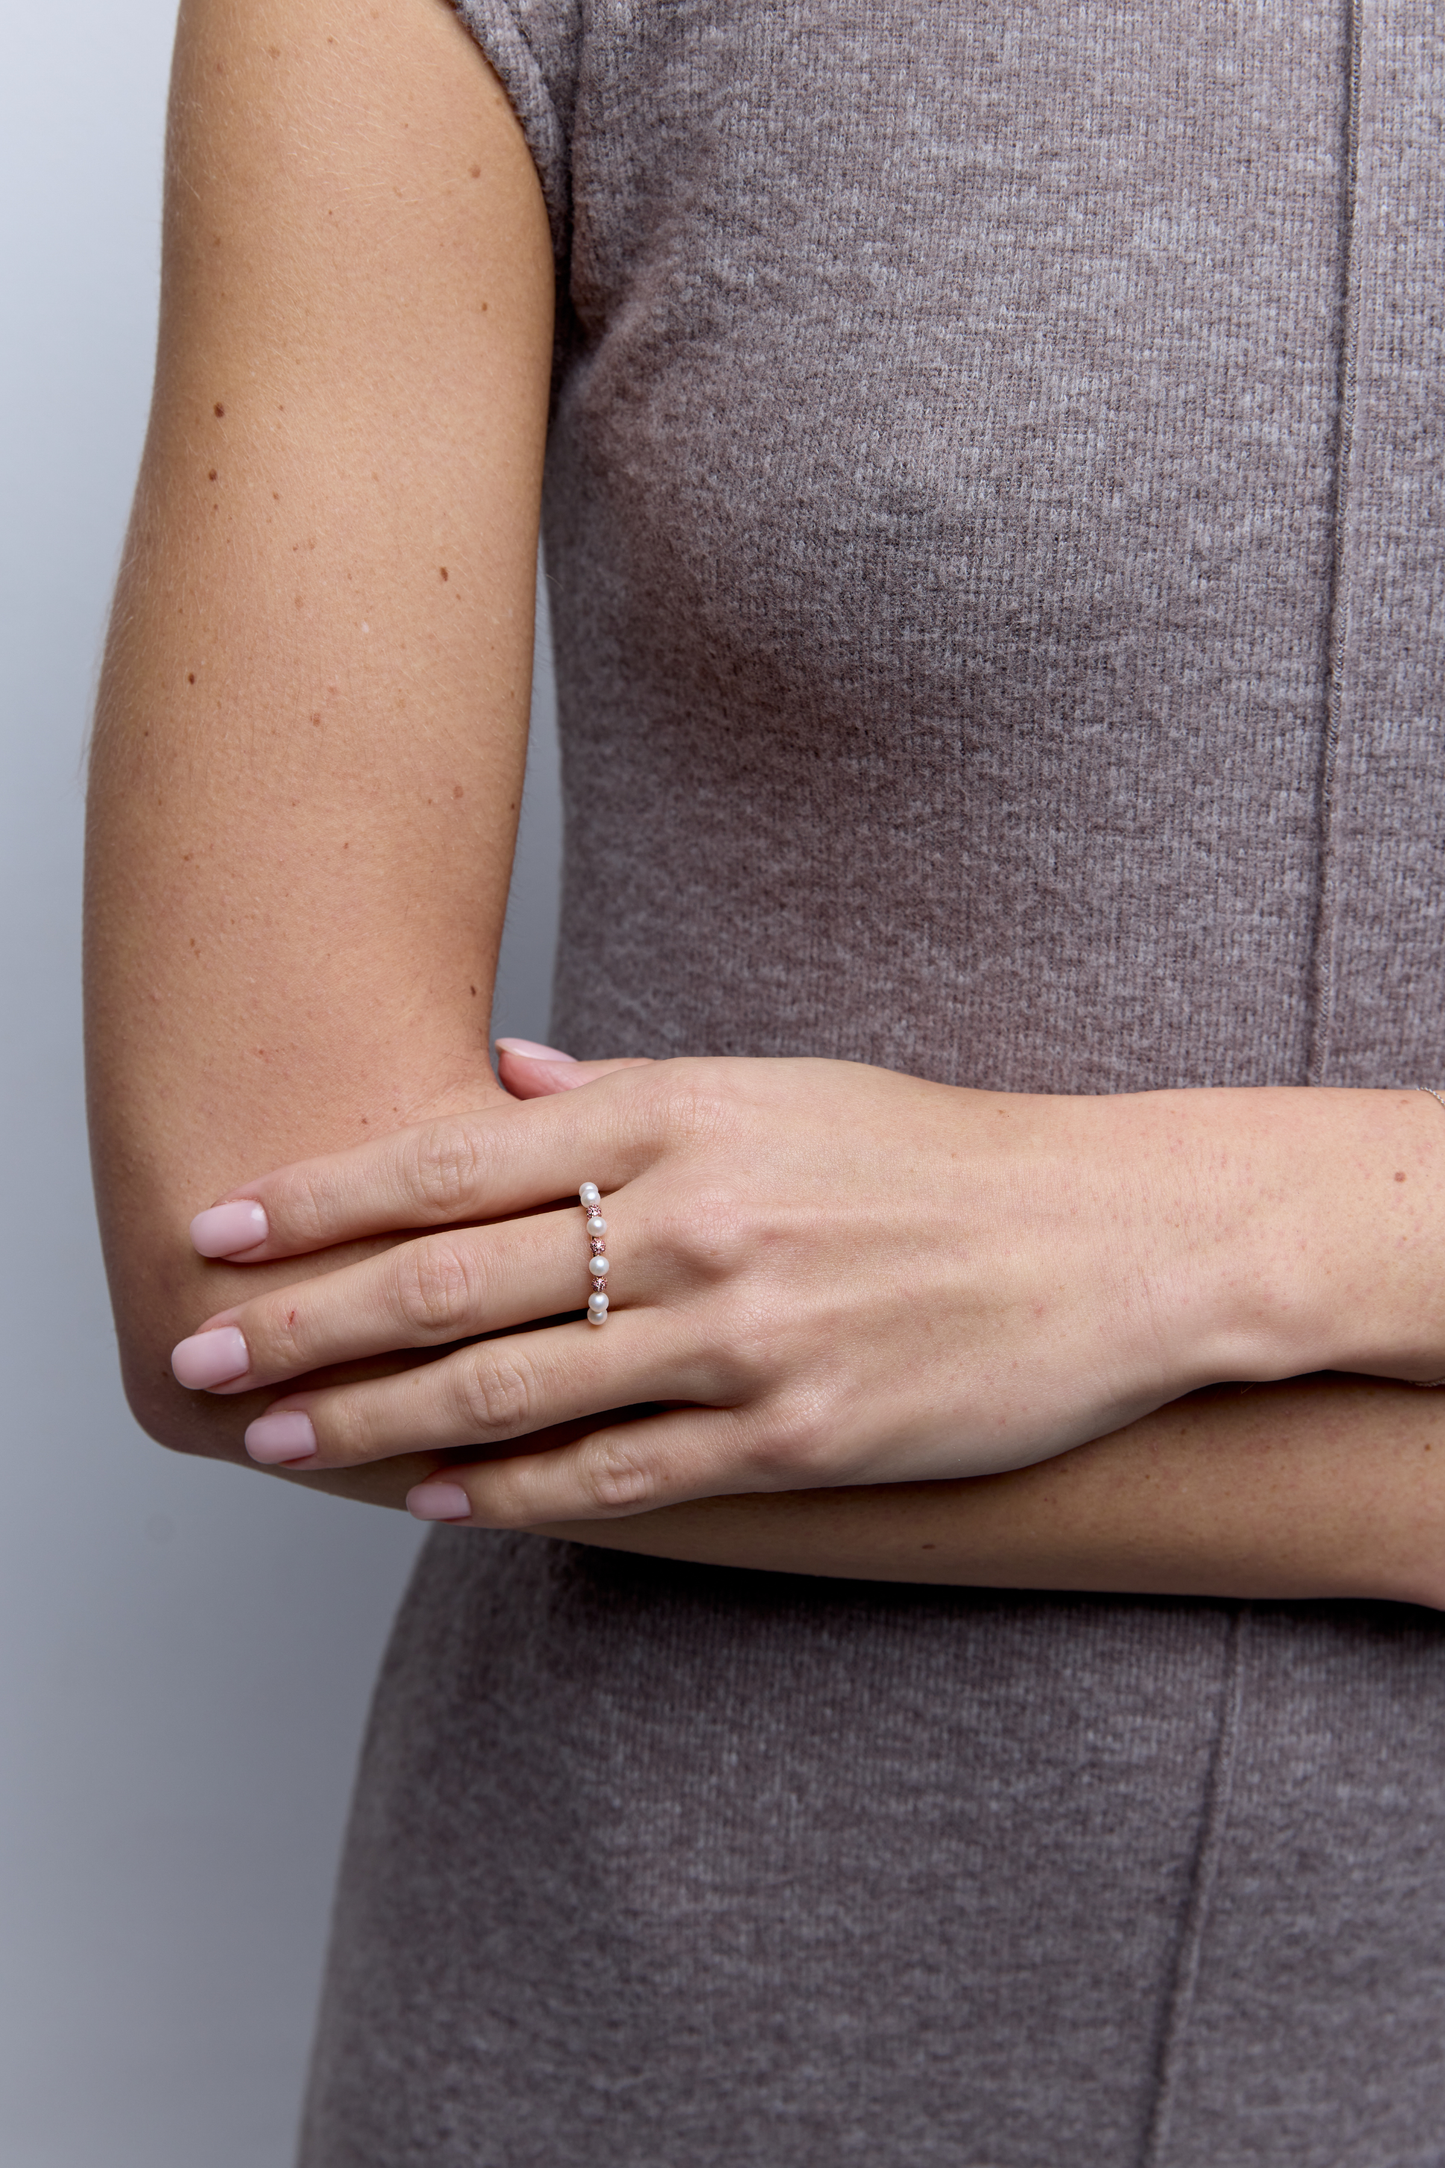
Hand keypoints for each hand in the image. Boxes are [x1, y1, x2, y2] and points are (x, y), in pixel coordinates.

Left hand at [168, 1059, 1444, 1524]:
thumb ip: (629, 1093)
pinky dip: (515, 1491)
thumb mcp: (781, 1086)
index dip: (326, 1197)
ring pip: (513, 1389)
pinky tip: (437, 1501)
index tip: (229, 1227)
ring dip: (378, 1421)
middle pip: (453, 1278)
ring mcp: (742, 1335)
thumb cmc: (932, 1156)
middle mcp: (694, 1220)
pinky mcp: (795, 1435)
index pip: (456, 1156)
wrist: (1106, 1238)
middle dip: (309, 1321)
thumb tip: (502, 1081)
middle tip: (203, 1355)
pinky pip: (621, 1474)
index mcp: (682, 1116)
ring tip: (280, 1440)